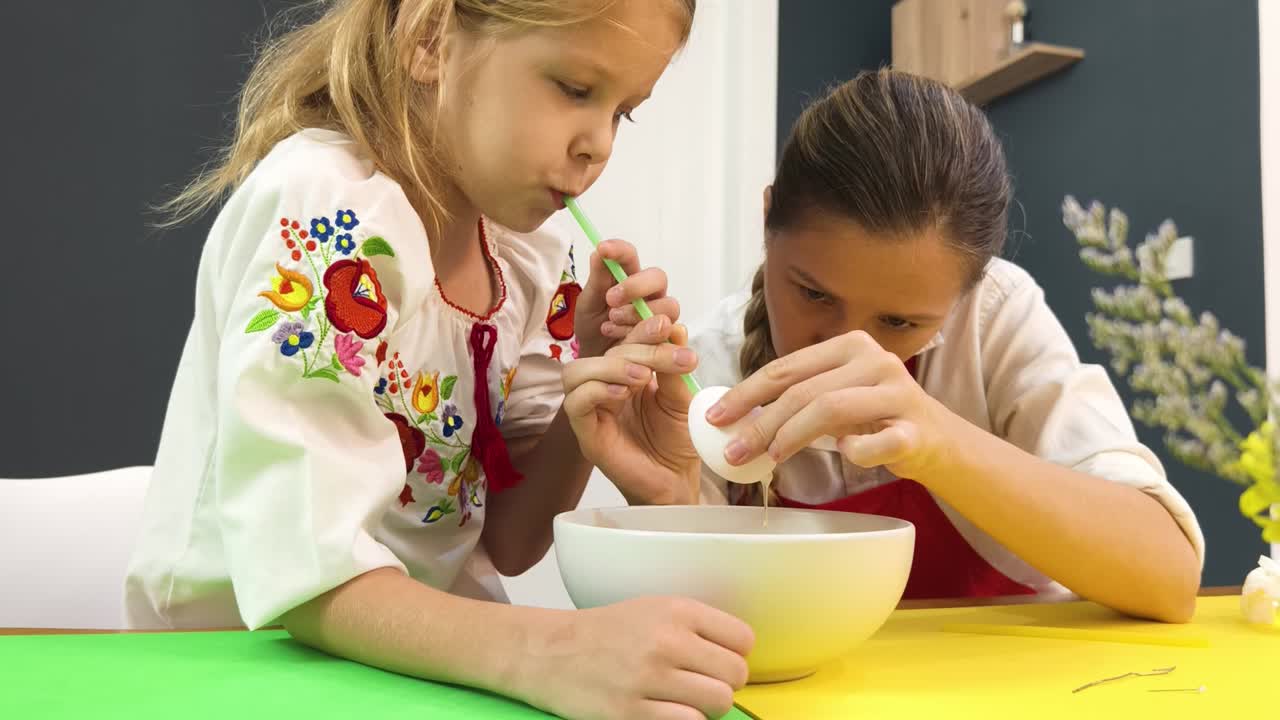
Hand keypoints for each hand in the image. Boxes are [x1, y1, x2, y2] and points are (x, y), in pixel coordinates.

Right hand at [520, 597, 753, 719]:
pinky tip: (667, 711)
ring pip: (718, 702)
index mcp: (677, 610)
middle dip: (724, 683)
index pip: (743, 639)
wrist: (551, 651)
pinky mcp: (631, 712)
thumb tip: (739, 656)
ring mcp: (649, 678)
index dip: (735, 654)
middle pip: (736, 674)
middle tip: (701, 684)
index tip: (717, 660)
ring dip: (707, 707)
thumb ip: (697, 627)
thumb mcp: (654, 609)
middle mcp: (666, 641)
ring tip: (685, 700)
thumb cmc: (607, 632)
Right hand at [563, 314, 700, 504]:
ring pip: (576, 372)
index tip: (666, 324)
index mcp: (624, 372)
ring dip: (611, 366)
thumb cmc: (679, 439)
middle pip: (602, 352)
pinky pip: (575, 404)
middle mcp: (602, 387)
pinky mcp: (585, 434)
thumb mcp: (682, 396)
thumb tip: (674, 328)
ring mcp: (591, 411)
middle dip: (637, 348)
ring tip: (644, 377)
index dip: (638, 326)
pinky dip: (597, 391)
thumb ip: (673, 366)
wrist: (679, 481)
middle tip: (672, 357)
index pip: (621, 338)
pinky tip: (625, 394)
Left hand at [574, 239, 680, 358]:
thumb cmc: (594, 328)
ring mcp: (660, 315)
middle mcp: (649, 293)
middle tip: (611, 298)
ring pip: (667, 306)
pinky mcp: (666, 337)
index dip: (620, 250)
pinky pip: (668, 332)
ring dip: (637, 314)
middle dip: (635, 286)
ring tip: (611, 323)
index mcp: (629, 277)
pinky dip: (644, 336)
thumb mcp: (588, 304)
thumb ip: (596, 279)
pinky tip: (622, 340)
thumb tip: (599, 252)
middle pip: (658, 277)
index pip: (631, 255)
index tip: (604, 249)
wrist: (596, 360)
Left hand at [706, 330, 958, 480]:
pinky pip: (874, 443)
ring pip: (830, 409)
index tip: (716, 417)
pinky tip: (845, 454)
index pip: (785, 367)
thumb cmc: (876, 418)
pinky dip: (854, 451)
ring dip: (792, 436)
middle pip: (803, 390)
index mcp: (850, 346)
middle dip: (760, 423)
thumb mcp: (837, 395)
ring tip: (771, 458)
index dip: (745, 393)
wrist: (939, 442)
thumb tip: (737, 416)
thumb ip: (799, 396)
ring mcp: (899, 392)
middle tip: (734, 452)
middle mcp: (876, 360)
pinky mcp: (915, 430)